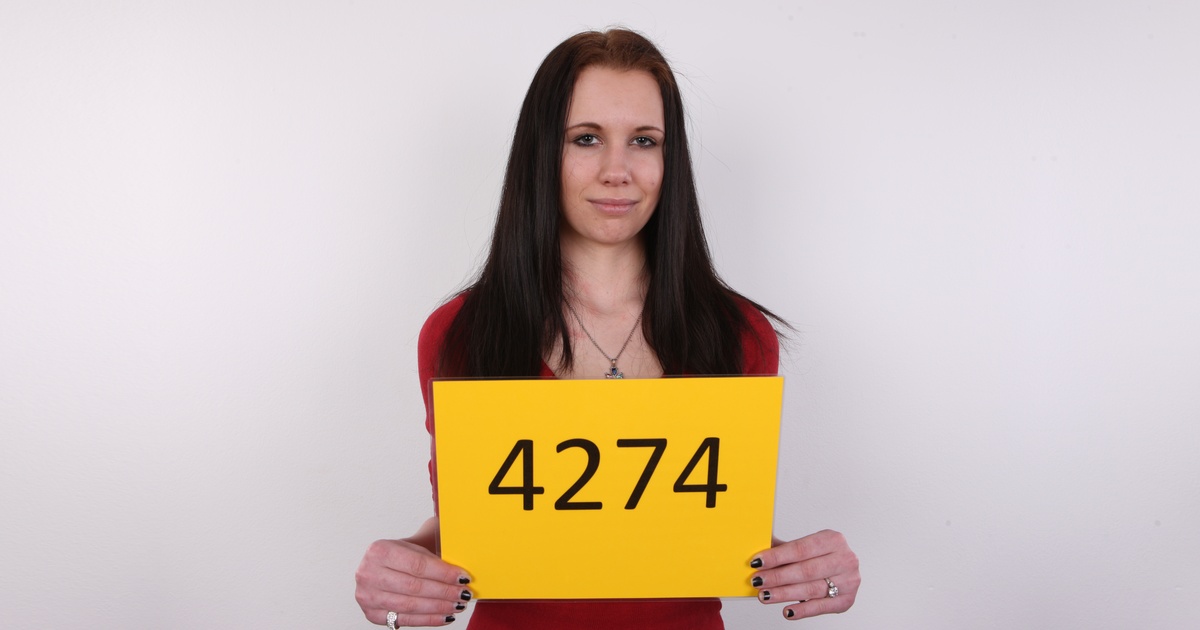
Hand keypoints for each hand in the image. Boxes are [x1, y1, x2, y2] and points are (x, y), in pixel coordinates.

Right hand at [355, 520, 471, 626]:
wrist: (383, 565)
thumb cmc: (403, 555)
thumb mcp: (416, 547)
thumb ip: (435, 558)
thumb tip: (461, 575)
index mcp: (379, 550)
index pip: (418, 565)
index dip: (443, 573)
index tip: (463, 577)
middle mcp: (368, 573)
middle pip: (414, 587)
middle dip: (444, 592)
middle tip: (464, 593)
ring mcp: (367, 596)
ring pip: (410, 605)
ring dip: (439, 607)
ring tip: (457, 605)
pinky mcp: (372, 614)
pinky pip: (405, 619)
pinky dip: (428, 619)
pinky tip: (445, 616)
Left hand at [750, 530, 859, 619]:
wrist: (844, 569)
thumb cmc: (820, 556)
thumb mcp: (806, 546)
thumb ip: (783, 548)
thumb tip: (755, 547)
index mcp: (833, 539)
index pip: (801, 548)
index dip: (777, 556)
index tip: (757, 562)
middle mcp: (845, 559)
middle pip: (806, 570)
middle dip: (778, 577)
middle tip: (758, 581)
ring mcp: (849, 581)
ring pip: (812, 589)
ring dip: (785, 594)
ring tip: (765, 595)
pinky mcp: (847, 600)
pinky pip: (821, 607)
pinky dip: (803, 610)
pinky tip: (787, 611)